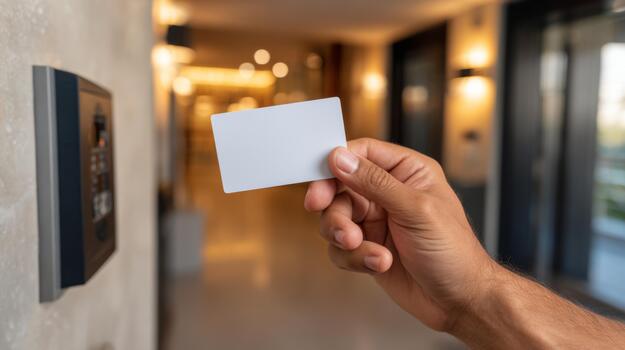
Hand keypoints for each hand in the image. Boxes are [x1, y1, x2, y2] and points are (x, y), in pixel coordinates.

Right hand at [304, 138, 496, 331]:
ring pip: (335, 218)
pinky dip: (355, 258)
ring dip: (344, 236)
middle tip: (338, 227)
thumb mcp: (416, 210)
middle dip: (334, 210)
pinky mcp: (367, 247)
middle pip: (339, 187)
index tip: (320, 184)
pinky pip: (341, 248)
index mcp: (406, 171)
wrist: (459, 301)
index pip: (362, 154)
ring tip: (362, 248)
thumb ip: (375, 182)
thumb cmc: (454, 252)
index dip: (336, 164)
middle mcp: (387, 192)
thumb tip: (340, 159)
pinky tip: (379, 263)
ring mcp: (376, 220)